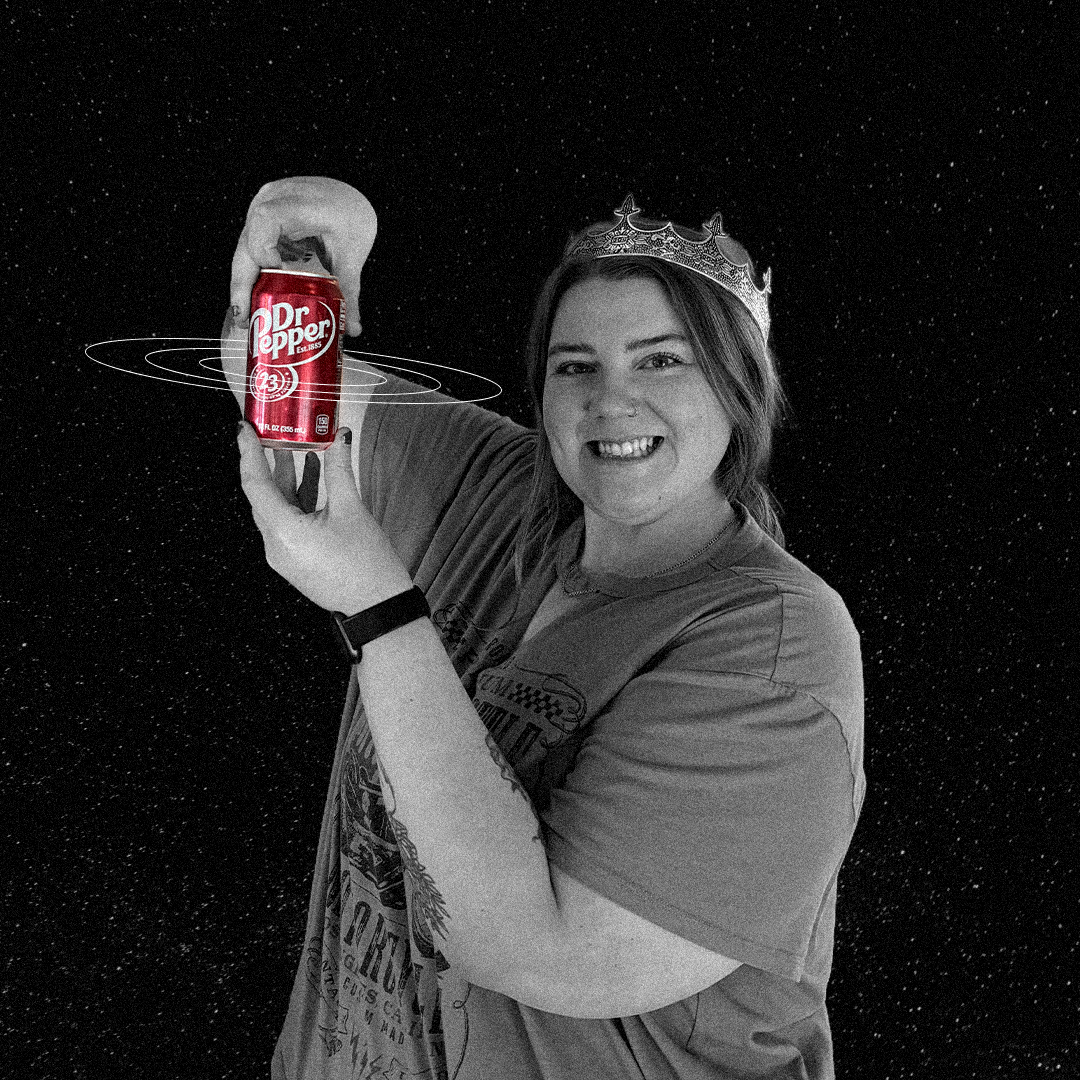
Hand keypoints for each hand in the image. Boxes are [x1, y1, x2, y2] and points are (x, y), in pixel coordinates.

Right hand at [229, 177, 376, 336]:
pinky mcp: (259, 220)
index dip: (263, 248)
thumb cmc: (349, 216)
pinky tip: (253, 301)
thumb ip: (350, 292)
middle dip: (242, 282)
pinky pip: (250, 248)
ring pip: (244, 248)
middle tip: (245, 317)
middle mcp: (273, 199)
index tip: (273, 275)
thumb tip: (352, 329)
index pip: (268, 219)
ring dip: (243, 283)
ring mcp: (262, 207)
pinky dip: (252, 275)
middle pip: (247, 241)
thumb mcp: (352, 254)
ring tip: (247, 317)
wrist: (346, 198)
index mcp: (300, 201)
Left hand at [237, 422, 411, 614]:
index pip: (255, 484)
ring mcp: (284, 555)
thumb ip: (340, 469)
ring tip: (295, 448)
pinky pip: (288, 523)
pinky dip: (296, 500)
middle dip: (268, 462)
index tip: (245, 428)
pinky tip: (310, 478)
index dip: (248, 452)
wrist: (379, 607)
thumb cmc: (367, 566)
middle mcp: (275, 546)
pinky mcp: (295, 559)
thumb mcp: (352, 510)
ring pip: (276, 508)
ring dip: (285, 479)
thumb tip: (339, 438)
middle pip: (263, 496)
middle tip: (272, 432)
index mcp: (284, 532)